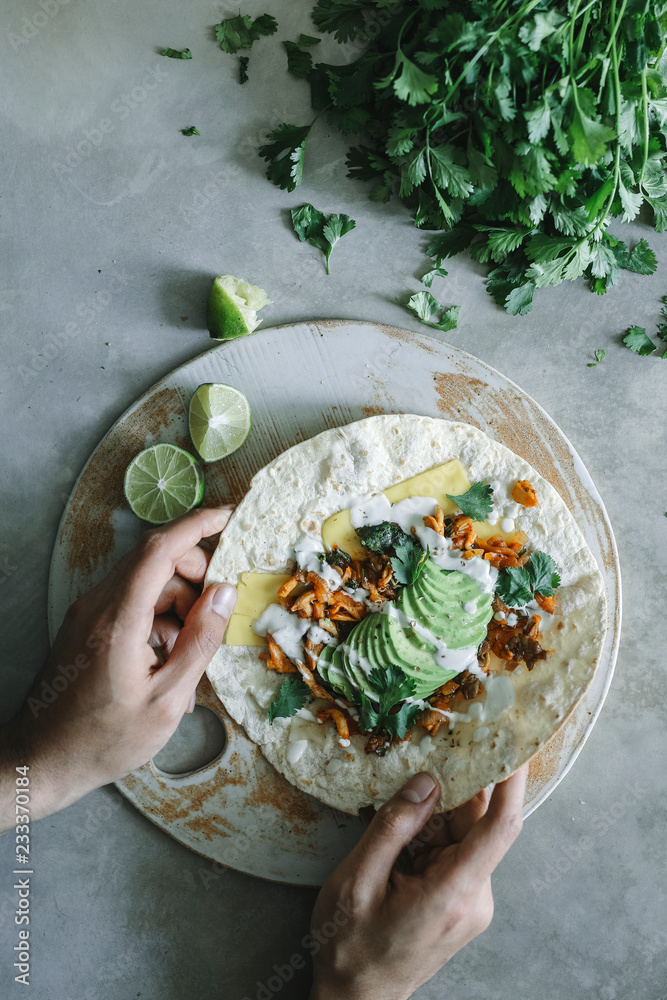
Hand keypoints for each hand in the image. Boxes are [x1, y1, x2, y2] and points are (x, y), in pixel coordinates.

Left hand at [0, 507, 236, 831]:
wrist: (42, 761)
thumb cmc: (105, 739)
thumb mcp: (168, 699)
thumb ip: (200, 641)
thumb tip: (225, 594)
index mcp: (118, 618)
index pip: (159, 549)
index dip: (197, 525)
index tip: (229, 516)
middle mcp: (98, 605)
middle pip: (154, 561)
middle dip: (194, 574)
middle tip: (218, 611)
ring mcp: (87, 614)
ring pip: (145, 583)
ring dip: (178, 603)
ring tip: (192, 653)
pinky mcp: (85, 627)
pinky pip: (130, 604)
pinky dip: (157, 618)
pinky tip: (168, 660)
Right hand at [309, 765, 526, 999]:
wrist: (356, 999)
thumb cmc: (350, 946)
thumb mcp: (356, 881)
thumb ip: (393, 827)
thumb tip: (427, 781)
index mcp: (453, 894)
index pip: (499, 827)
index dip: (511, 782)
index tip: (514, 744)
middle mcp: (474, 898)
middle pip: (476, 824)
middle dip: (451, 791)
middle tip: (423, 759)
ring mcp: (471, 903)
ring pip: (464, 835)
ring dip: (435, 817)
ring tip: (396, 820)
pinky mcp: (462, 903)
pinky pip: (455, 852)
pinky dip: (432, 836)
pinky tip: (402, 844)